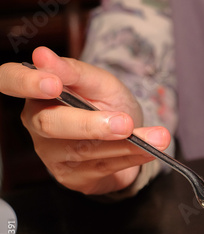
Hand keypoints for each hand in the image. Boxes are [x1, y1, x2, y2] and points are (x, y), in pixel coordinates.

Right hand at [0, 46, 170, 194]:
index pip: (10, 82)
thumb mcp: (99, 83)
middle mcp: (37, 125)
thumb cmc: (106, 104)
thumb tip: (43, 55)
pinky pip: (104, 167)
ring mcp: (52, 155)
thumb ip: (76, 71)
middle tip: (124, 123)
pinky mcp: (73, 177)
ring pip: (85, 150)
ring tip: (157, 138)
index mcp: (37, 94)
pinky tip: (151, 150)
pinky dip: (132, 157)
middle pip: (52, 125)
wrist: (126, 138)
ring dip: (126, 145)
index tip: (52, 83)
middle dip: (92, 124)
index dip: (26, 83)